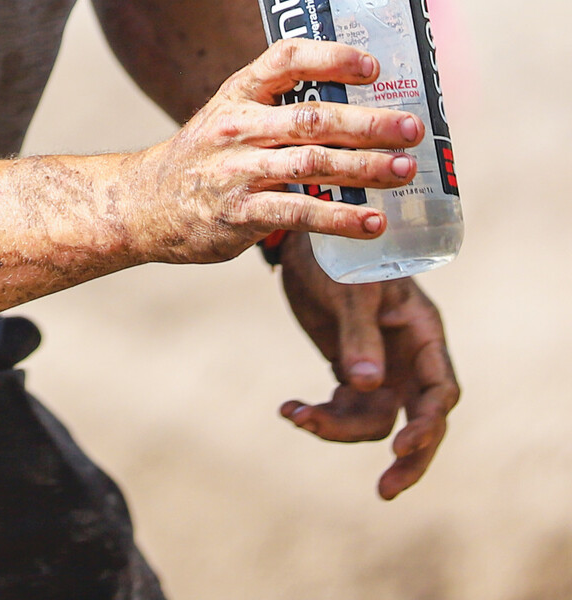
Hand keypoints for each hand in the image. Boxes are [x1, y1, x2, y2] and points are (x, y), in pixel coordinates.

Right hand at [127, 39, 422, 264]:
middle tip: (413, 128)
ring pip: (312, 164)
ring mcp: (238, 170)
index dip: (331, 58)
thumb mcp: (228, 117)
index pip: (285, 59)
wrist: (144, 203)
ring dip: (365, 168)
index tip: (373, 66)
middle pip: (312, 117)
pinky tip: (375, 221)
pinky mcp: (240, 214)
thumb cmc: (203, 157)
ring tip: (404, 170)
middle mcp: (238, 126)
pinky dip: (341, 218)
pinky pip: (299, 215)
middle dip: (368, 123)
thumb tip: (354, 106)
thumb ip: (278, 109)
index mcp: (238, 94)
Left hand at [276, 233, 459, 497]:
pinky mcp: (350, 369)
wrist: (303, 239)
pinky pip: (344, 407)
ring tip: (296, 415)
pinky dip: (321, 414)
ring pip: (375, 419)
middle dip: (407, 458)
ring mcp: (380, 366)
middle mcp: (406, 356)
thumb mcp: (349, 289)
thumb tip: (363, 385)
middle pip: (419, 420)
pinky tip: (289, 409)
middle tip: (385, 490)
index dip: (427, 425)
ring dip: (339, 428)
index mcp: (421, 333)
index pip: (439, 390)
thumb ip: (358, 334)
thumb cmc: (338, 253)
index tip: (401, 448)